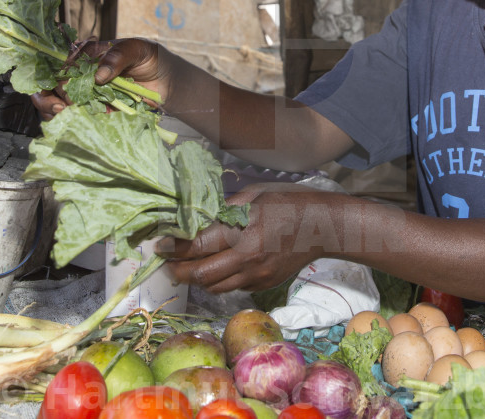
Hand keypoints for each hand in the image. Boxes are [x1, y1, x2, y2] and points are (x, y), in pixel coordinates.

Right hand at [31, 37, 170, 120]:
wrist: (166, 82)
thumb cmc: (150, 58)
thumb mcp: (137, 49)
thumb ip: (118, 56)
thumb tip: (98, 76)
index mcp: (87, 54)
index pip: (60, 63)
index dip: (56, 76)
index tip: (64, 90)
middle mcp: (81, 73)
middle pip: (52, 85)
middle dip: (50, 97)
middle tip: (62, 108)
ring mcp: (85, 92)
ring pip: (56, 102)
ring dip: (55, 111)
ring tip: (65, 116)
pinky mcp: (94, 109)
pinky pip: (75, 116)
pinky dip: (73, 121)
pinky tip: (82, 123)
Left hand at [159, 184, 335, 292]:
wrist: (323, 227)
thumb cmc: (288, 203)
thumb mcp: (255, 196)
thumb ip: (225, 209)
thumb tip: (197, 219)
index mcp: (245, 231)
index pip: (199, 245)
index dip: (175, 248)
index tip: (160, 246)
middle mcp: (249, 258)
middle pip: (201, 274)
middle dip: (179, 271)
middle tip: (166, 263)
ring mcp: (257, 275)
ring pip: (214, 287)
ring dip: (197, 279)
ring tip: (185, 269)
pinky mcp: (264, 284)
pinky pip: (232, 288)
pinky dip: (218, 281)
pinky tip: (214, 269)